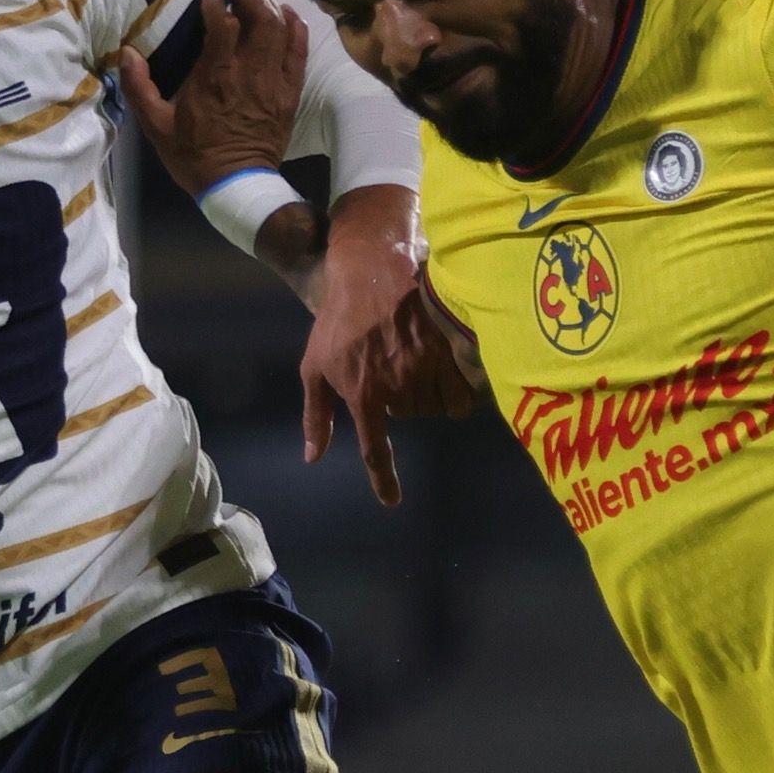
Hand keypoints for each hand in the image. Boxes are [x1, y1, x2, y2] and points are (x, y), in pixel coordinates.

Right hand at [119, 0, 307, 197]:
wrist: (236, 186)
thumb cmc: (194, 155)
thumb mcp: (156, 126)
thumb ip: (139, 87)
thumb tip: (126, 53)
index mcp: (215, 78)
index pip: (222, 25)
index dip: (217, 2)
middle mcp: (248, 74)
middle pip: (260, 19)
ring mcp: (274, 83)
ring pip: (281, 30)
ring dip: (271, 5)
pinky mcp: (290, 93)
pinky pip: (299, 52)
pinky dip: (296, 28)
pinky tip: (287, 15)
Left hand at [297, 190, 470, 506]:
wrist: (373, 271)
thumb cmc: (338, 319)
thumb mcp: (314, 365)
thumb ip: (316, 413)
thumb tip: (313, 456)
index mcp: (362, 394)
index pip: (376, 449)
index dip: (384, 479)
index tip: (393, 501)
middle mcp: (396, 388)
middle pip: (409, 418)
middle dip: (399, 400)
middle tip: (387, 366)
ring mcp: (426, 372)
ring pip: (434, 409)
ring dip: (425, 394)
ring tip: (410, 361)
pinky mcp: (450, 355)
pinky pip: (460, 397)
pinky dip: (453, 393)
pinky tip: (443, 374)